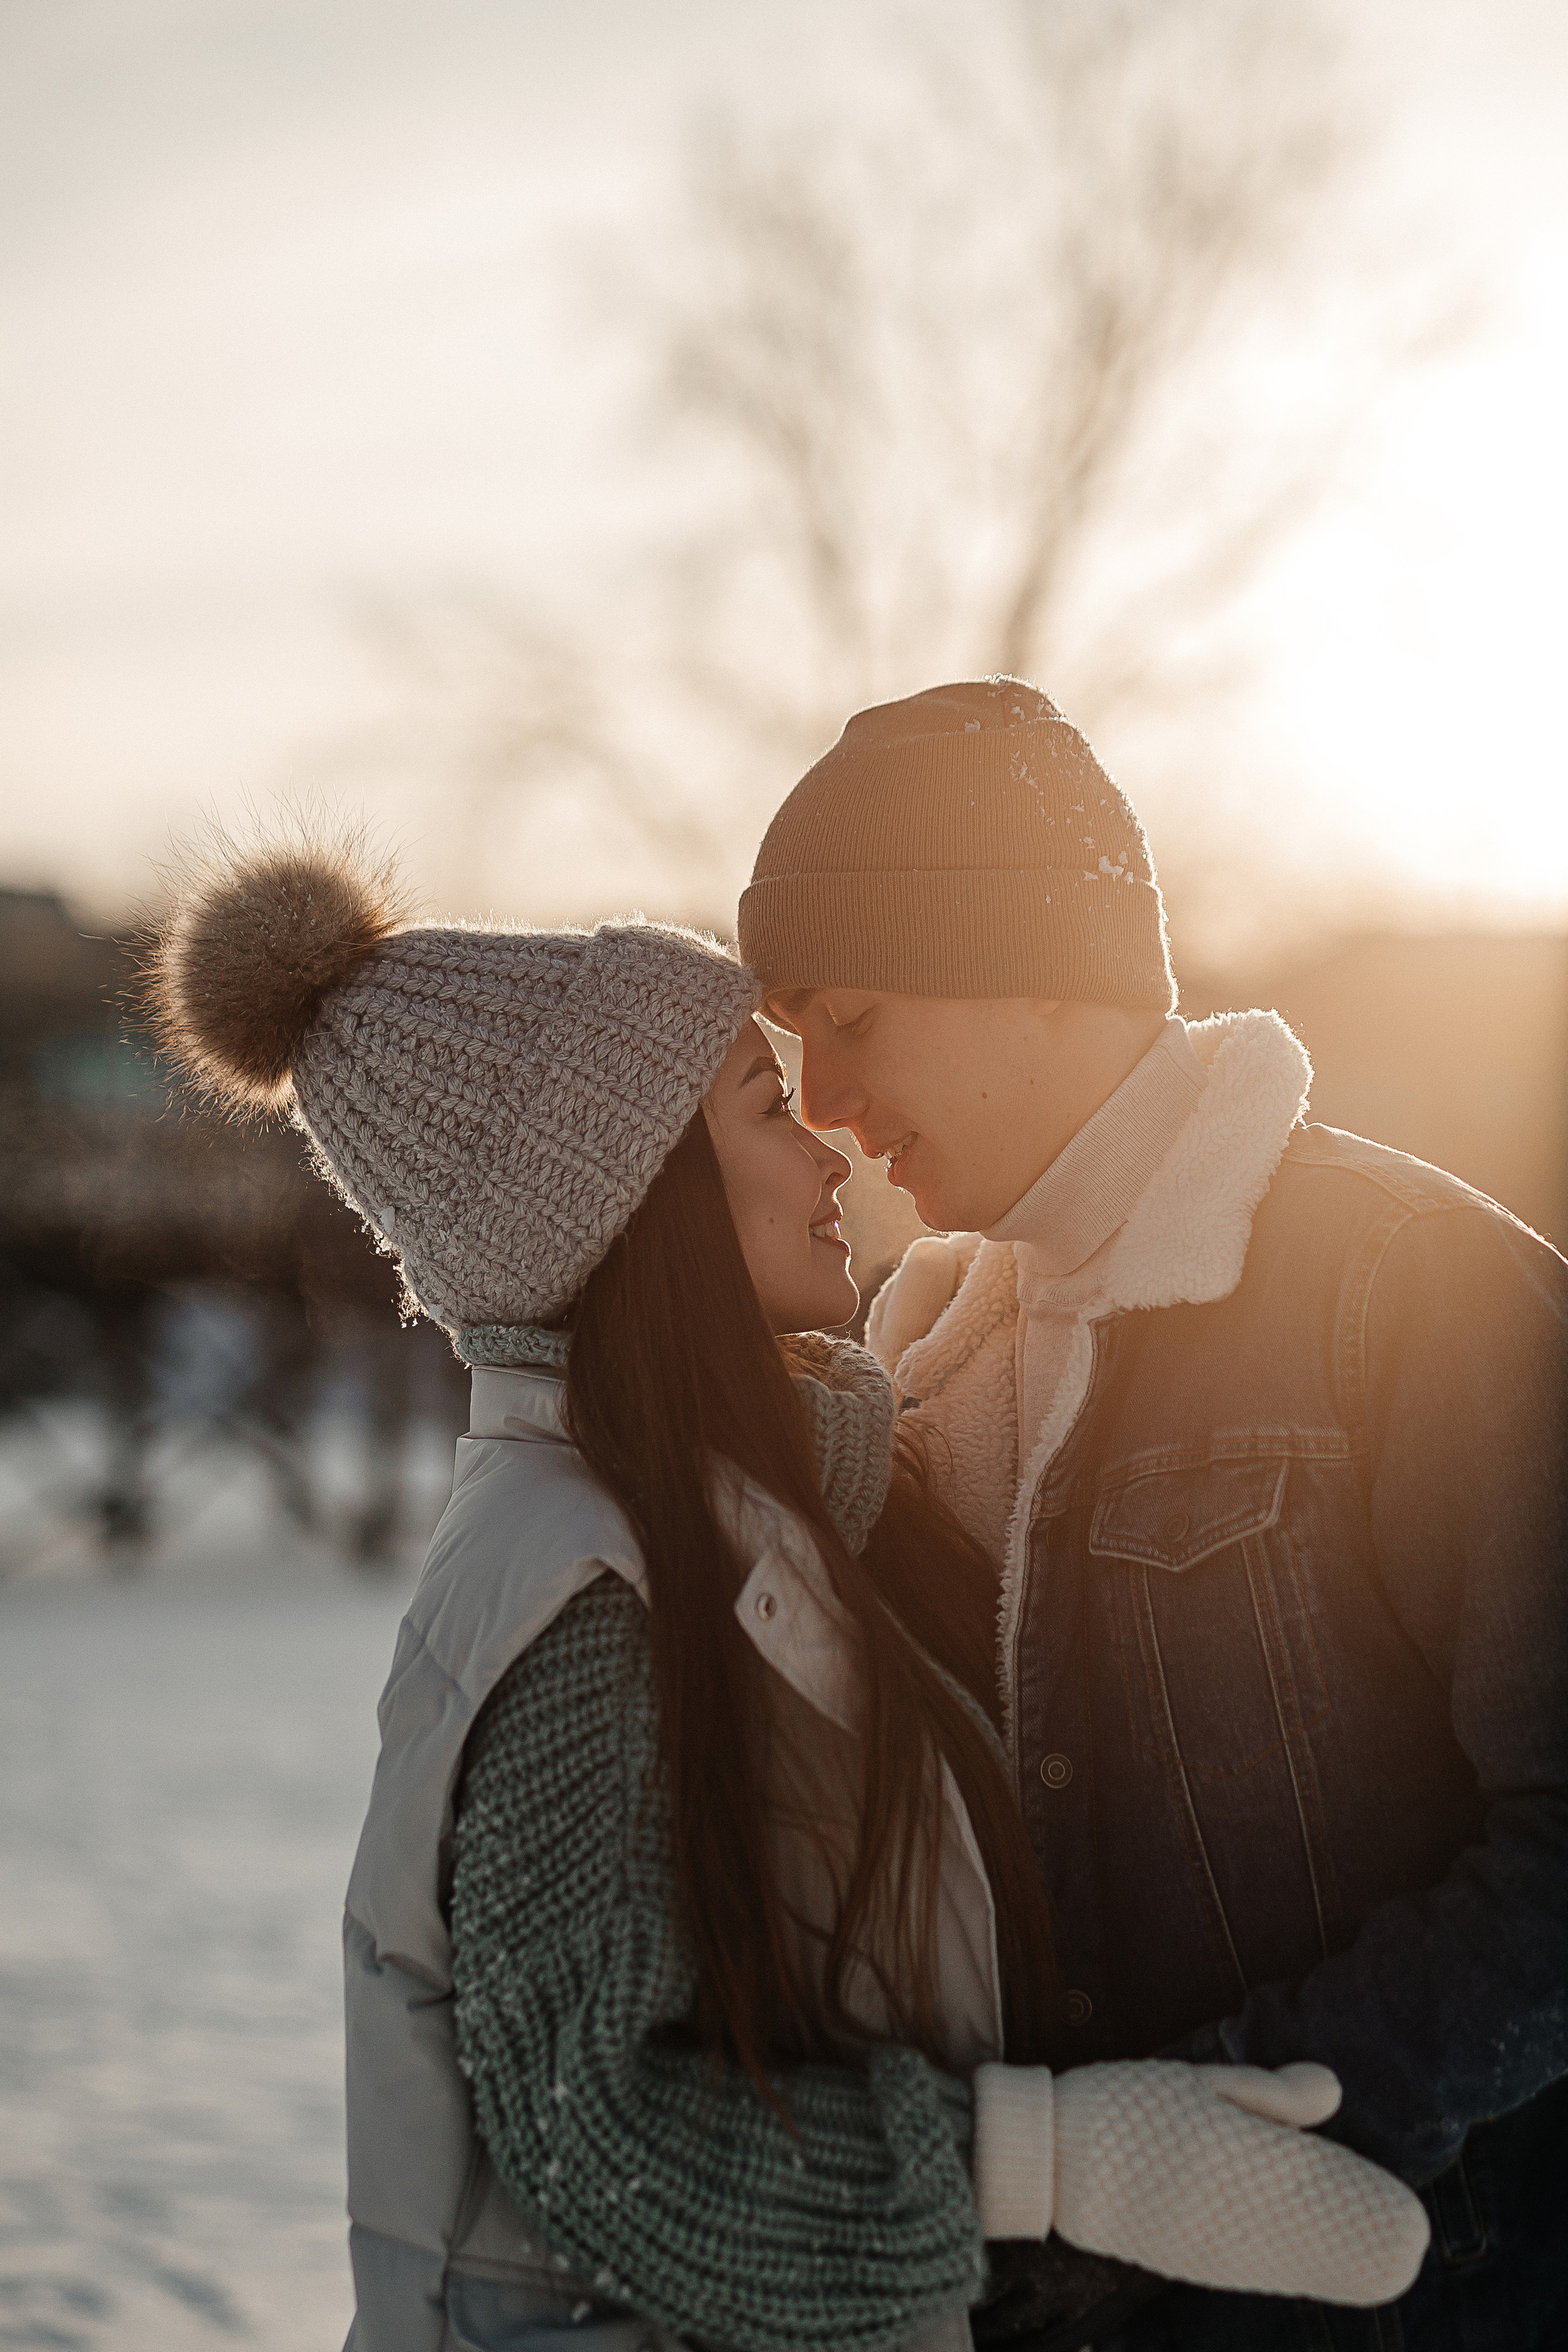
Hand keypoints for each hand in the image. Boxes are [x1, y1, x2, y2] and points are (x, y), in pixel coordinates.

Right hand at [1050, 2060, 1428, 2305]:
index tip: (1408, 2215)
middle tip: (1408, 2241)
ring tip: (1376, 2260)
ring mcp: (1213, 2249)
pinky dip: (1292, 2267)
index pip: (1320, 2185)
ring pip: (1292, 2264)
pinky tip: (1313, 2263)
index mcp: (1236, 2154)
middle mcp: (1233, 2212)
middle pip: (1317, 2237)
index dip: (1367, 2202)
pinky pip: (1257, 2271)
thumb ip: (1267, 2092)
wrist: (1047, 2159)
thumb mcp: (1196, 2081)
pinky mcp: (1191, 2266)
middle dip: (1364, 2242)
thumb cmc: (1123, 2103)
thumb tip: (1333, 2090)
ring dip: (1334, 2261)